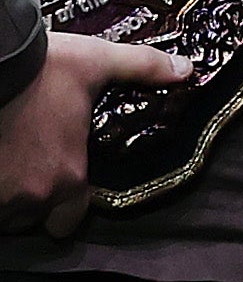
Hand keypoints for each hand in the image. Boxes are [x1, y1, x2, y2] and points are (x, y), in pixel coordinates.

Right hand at [5, 33, 191, 237]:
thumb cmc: (39, 67)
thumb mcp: (97, 61)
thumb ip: (143, 68)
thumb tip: (186, 70)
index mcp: (67, 177)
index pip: (69, 221)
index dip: (66, 207)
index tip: (61, 184)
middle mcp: (29, 195)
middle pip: (31, 218)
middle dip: (30, 202)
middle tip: (31, 170)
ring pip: (2, 213)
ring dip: (5, 195)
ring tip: (10, 163)